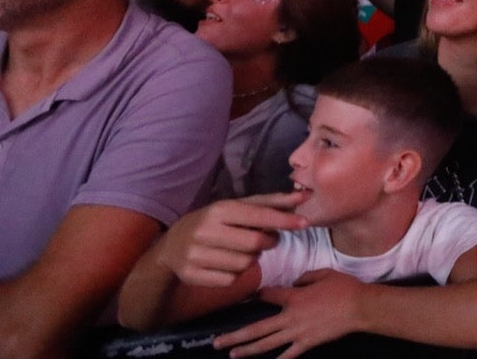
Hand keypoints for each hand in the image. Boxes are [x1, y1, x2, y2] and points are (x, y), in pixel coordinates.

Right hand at [157, 191, 308, 288]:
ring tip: (242, 250)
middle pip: (255, 244)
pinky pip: (230, 280)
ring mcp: (196, 255)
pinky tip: (227, 264)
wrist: (171, 247)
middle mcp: (206, 231)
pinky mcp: (192, 275)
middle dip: (269, 243)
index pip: (258, 216)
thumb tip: (303, 196)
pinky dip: (236, 274)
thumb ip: (270, 203)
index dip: (284, 220)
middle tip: (268, 240)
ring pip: (245, 264)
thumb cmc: (214, 222)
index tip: (305, 223)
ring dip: (252, 259)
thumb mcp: (236, 207)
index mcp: (219, 210)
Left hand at [217, 268, 364, 358]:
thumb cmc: (344, 288)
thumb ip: (305, 277)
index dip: (257, 295)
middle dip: (236, 335)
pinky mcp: (307, 344)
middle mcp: (290, 317)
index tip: (250, 296)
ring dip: (247, 350)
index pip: (268, 296)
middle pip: (257, 328)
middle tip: (217, 341)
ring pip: (267, 344)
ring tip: (232, 354)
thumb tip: (295, 283)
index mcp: (293, 297)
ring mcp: (297, 333)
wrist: (360, 307)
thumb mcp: (324, 273)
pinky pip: (288, 355)